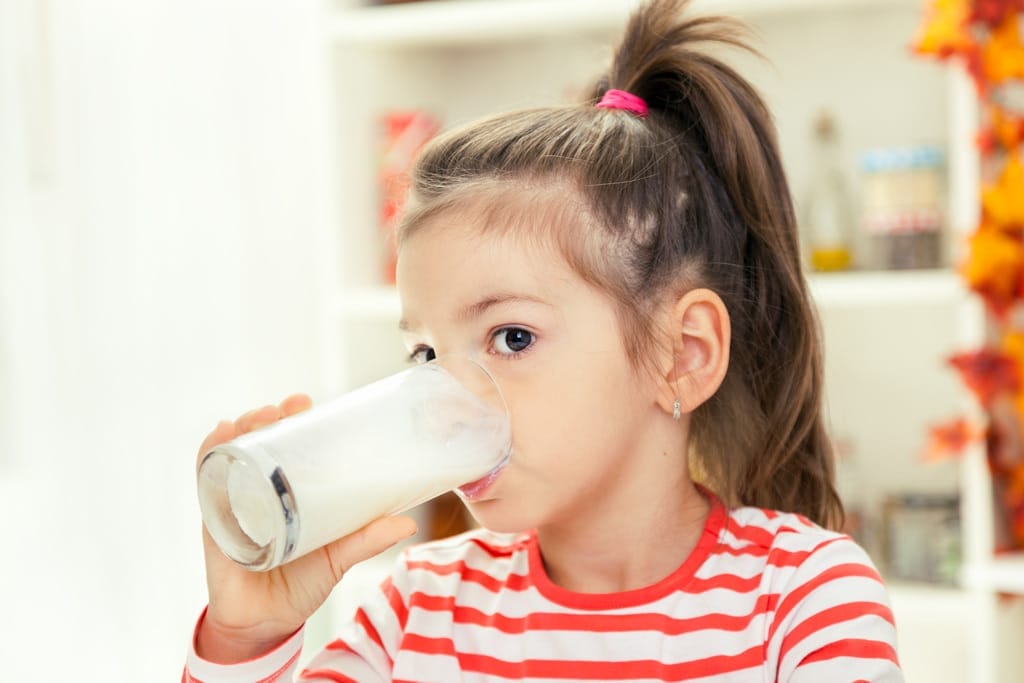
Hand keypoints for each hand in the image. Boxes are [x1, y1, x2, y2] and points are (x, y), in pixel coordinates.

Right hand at [195, 394, 417, 663]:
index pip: (288, 448)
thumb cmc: (300, 586)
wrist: (265, 626)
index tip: (305, 402)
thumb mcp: (338, 559)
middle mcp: (260, 493)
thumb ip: (367, 540)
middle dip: (268, 417)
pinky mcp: (214, 523)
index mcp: (289, 495)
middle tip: (289, 406)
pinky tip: (219, 436)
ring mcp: (234, 504)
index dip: (293, 421)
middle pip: (258, 443)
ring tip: (258, 416)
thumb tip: (408, 522)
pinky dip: (209, 456)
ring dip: (241, 429)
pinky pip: (205, 483)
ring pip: (231, 454)